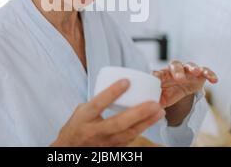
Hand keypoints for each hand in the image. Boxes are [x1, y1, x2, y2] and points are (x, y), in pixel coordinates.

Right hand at [51, 79, 165, 146]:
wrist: (70, 149)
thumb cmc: (77, 126)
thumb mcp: (82, 110)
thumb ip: (99, 100)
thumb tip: (120, 85)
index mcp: (84, 117)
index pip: (98, 104)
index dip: (112, 92)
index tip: (126, 81)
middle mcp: (95, 131)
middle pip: (118, 123)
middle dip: (138, 113)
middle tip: (154, 103)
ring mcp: (104, 142)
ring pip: (128, 134)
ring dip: (146, 123)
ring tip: (159, 112)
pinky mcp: (112, 148)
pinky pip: (129, 139)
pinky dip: (142, 129)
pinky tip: (151, 121)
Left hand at [152, 61, 217, 108]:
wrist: (179, 90)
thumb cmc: (167, 92)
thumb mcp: (161, 99)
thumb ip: (155, 102)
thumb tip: (151, 110)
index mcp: (163, 76)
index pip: (158, 73)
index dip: (157, 75)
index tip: (156, 77)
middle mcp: (175, 70)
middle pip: (174, 65)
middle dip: (177, 70)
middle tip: (180, 78)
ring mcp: (187, 71)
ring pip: (190, 65)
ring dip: (193, 67)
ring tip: (196, 71)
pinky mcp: (199, 74)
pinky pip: (204, 71)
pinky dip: (209, 73)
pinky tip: (214, 79)